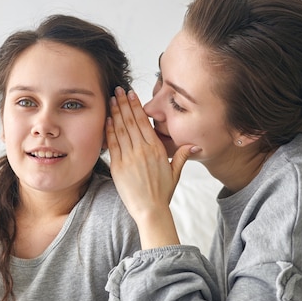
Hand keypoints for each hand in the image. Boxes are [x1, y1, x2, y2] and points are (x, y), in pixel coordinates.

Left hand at [106, 87, 196, 247]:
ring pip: (121, 129)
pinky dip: (109, 130)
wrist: (150, 210)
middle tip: (117, 90)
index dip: (136, 106)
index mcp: (156, 149)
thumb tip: (194, 146)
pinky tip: (107, 119)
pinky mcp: (118, 167)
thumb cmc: (162, 193)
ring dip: (115, 112)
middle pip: (131, 121)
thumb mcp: (175, 172)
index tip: (131, 95)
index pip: (144, 122)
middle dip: (123, 103)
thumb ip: (182, 156)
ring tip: (111, 99)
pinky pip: (113, 144)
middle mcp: (142, 150)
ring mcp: (129, 158)